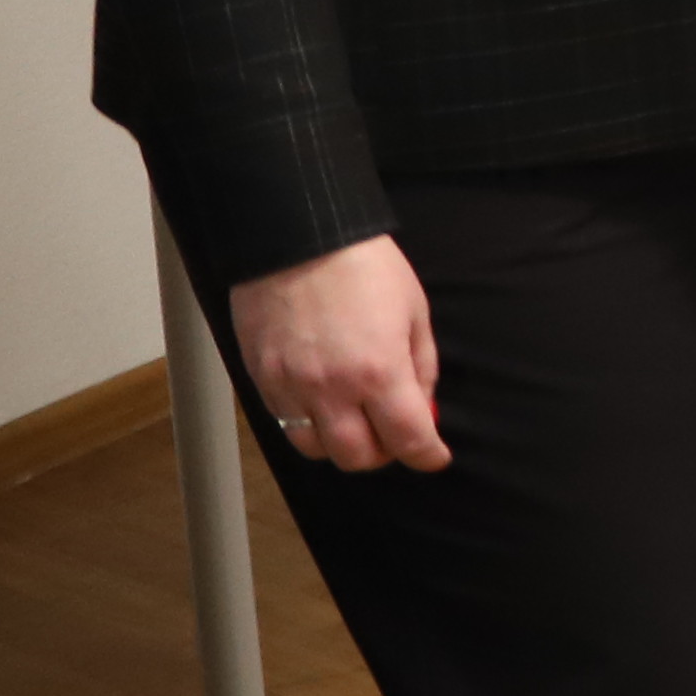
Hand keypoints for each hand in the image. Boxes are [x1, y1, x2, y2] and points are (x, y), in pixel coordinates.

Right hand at [231, 236, 447, 475]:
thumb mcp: (414, 312)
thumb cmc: (365, 268)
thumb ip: (421, 367)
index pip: (408, 439)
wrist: (299, 238)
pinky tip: (322, 403)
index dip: (427, 456)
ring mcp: (292, 387)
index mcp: (380, 372)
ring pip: (315, 449)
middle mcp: (333, 389)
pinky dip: (307, 424)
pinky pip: (284, 423)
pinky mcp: (261, 379)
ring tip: (356, 421)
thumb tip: (424, 408)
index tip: (434, 456)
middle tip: (393, 436)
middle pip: (357, 458)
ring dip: (340, 445)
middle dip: (383, 454)